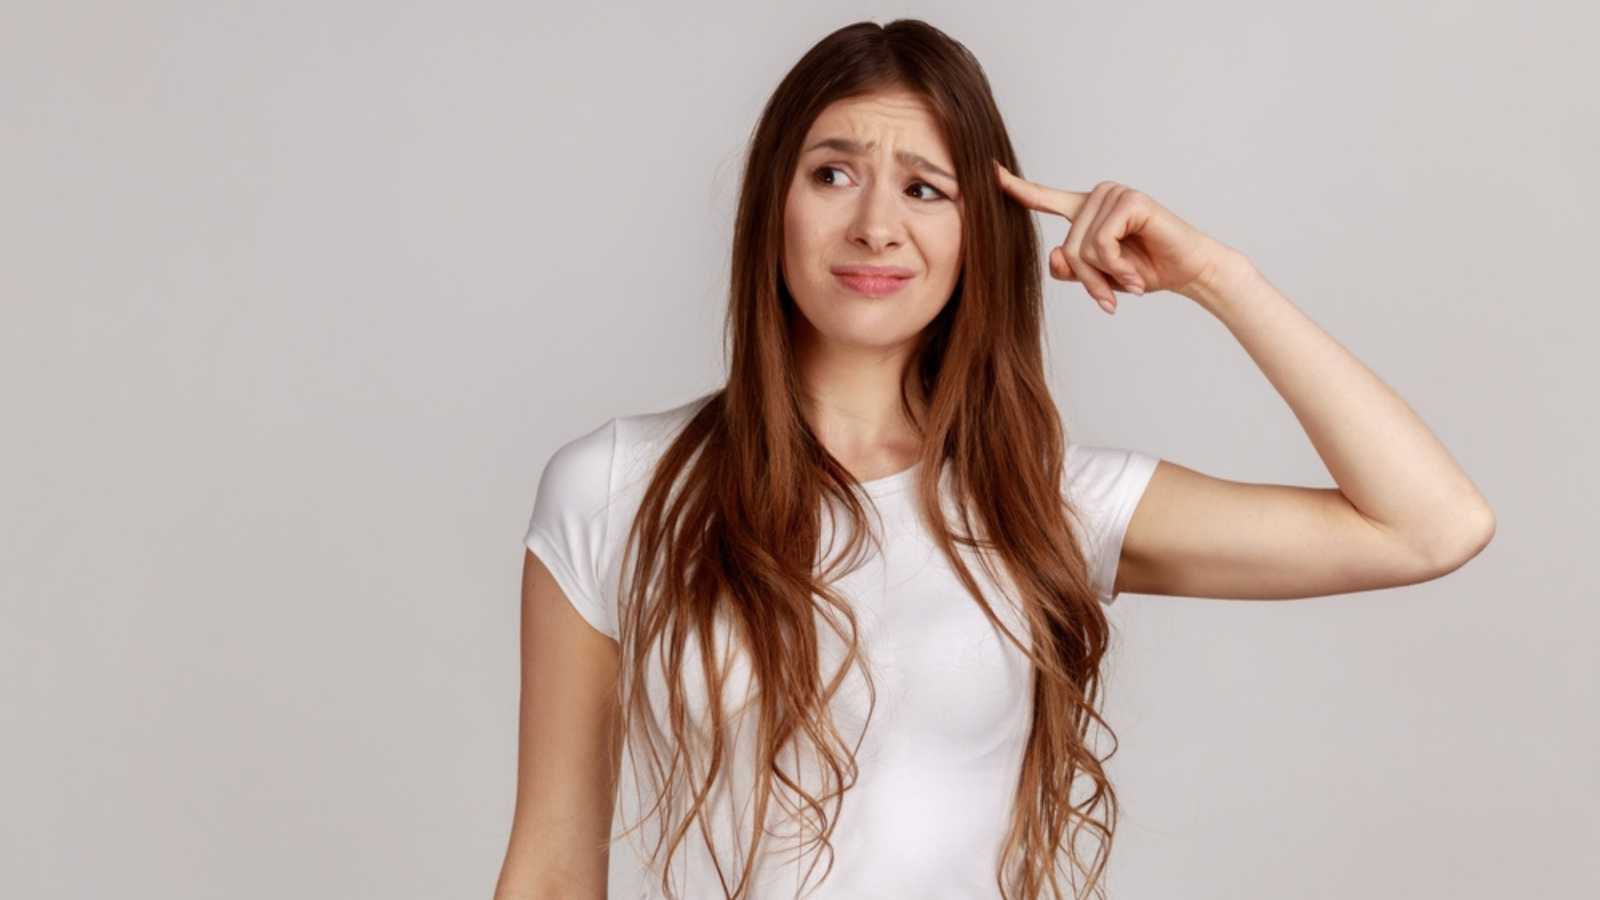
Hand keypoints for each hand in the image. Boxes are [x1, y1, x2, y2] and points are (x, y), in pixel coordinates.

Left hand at [994, 160, 1239, 314]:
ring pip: (1082, 249)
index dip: (1016, 187)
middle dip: (1089, 280)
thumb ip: (1070, 269)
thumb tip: (1056, 255)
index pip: (1043, 198)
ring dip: (1106, 277)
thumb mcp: (1098, 277)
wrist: (1189, 272)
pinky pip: (1103, 244)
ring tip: (1129, 282)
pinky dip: (1117, 267)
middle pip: (1066, 248)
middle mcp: (1097, 196)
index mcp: (1084, 210)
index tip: (989, 172)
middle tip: (1112, 294)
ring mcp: (1114, 194)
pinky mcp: (1130, 201)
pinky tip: (1135, 273)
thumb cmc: (1144, 271)